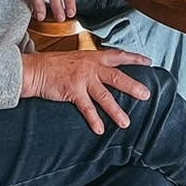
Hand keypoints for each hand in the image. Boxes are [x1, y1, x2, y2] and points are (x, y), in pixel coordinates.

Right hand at [21, 49, 151, 133]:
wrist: (36, 69)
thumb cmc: (56, 64)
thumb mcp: (79, 58)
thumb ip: (93, 64)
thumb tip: (106, 72)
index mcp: (95, 57)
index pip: (119, 55)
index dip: (135, 58)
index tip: (148, 62)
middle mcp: (92, 67)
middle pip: (117, 77)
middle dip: (133, 87)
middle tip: (147, 95)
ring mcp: (83, 79)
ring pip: (104, 96)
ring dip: (116, 111)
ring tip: (125, 123)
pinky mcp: (73, 91)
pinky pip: (86, 108)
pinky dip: (94, 119)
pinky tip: (100, 129)